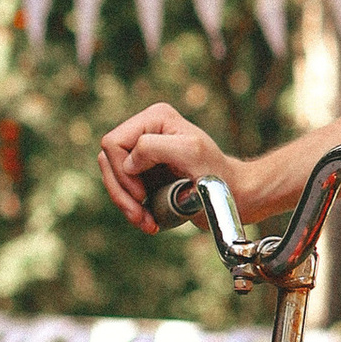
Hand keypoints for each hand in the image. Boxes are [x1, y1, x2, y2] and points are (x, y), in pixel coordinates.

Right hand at [98, 102, 240, 231]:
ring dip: (125, 205)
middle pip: (107, 161)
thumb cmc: (217, 172)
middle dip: (121, 193)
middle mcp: (146, 130)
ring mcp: (143, 152)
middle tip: (141, 216)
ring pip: (112, 178)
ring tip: (146, 223)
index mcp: (155, 118)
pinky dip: (132, 209)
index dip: (122, 171)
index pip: (114, 143)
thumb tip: (127, 162)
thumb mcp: (189, 152)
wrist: (233, 194)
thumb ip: (154, 147)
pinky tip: (148, 221)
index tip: (142, 194)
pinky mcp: (144, 172)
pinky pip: (123, 189)